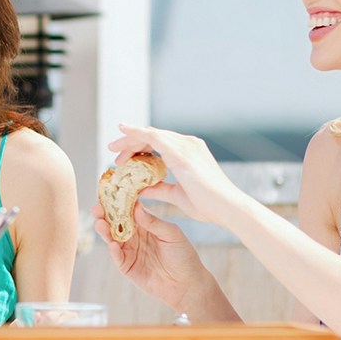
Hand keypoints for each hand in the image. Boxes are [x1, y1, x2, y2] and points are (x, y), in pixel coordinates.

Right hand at [92, 200, 208, 311]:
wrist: (187, 284)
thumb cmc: (183, 256)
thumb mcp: (172, 234)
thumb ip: (154, 222)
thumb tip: (136, 206)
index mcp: (145, 224)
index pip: (128, 210)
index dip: (118, 202)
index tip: (108, 193)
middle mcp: (134, 236)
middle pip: (115, 223)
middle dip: (104, 215)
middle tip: (97, 209)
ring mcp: (129, 251)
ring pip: (112, 238)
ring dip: (104, 231)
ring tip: (100, 224)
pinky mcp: (126, 266)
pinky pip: (117, 257)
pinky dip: (113, 251)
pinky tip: (113, 245)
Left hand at [109, 125, 245, 225]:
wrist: (227, 208)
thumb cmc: (208, 205)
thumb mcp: (177, 195)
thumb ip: (159, 189)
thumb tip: (141, 189)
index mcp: (190, 152)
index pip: (160, 143)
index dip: (140, 147)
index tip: (125, 156)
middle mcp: (188, 144)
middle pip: (153, 136)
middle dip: (131, 142)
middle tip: (113, 150)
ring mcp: (186, 146)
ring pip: (150, 134)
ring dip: (130, 139)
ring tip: (113, 147)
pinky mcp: (181, 152)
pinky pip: (153, 136)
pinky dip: (137, 133)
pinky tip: (123, 132)